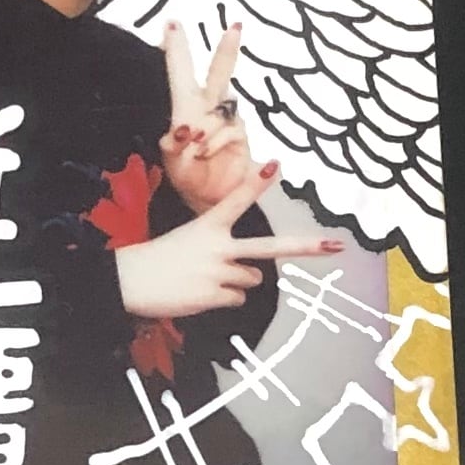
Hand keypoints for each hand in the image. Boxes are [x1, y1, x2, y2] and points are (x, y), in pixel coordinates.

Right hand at [116, 163, 340, 320]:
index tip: (276, 165)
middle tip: (335, 245)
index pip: (236, 200)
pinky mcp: (214, 296)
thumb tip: (250, 272)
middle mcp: (218, 246)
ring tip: (208, 278)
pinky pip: (238, 300)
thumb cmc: (157, 259)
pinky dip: (224, 299)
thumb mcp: (187, 239)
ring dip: (238, 281)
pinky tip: (201, 293)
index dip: (257, 183)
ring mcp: (218, 272)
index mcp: (207, 226)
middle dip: (305, 247)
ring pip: (253, 279)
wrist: (129, 282)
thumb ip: (218, 247)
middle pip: (270, 247)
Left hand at [158, 21, 255, 211]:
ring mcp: (227, 121)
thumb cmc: (186, 174)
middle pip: (220, 73)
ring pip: (222, 106)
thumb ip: (172, 142)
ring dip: (203, 129)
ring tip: (193, 150)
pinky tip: (202, 154)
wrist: (207, 199)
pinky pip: (227, 130)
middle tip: (236, 27)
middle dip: (227, 50)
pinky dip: (211, 143)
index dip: (177, 50)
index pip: (180, 73)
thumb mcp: (169, 157)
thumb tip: (185, 130)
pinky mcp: (239, 136)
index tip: (171, 24)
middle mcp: (209, 109)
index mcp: (186, 107)